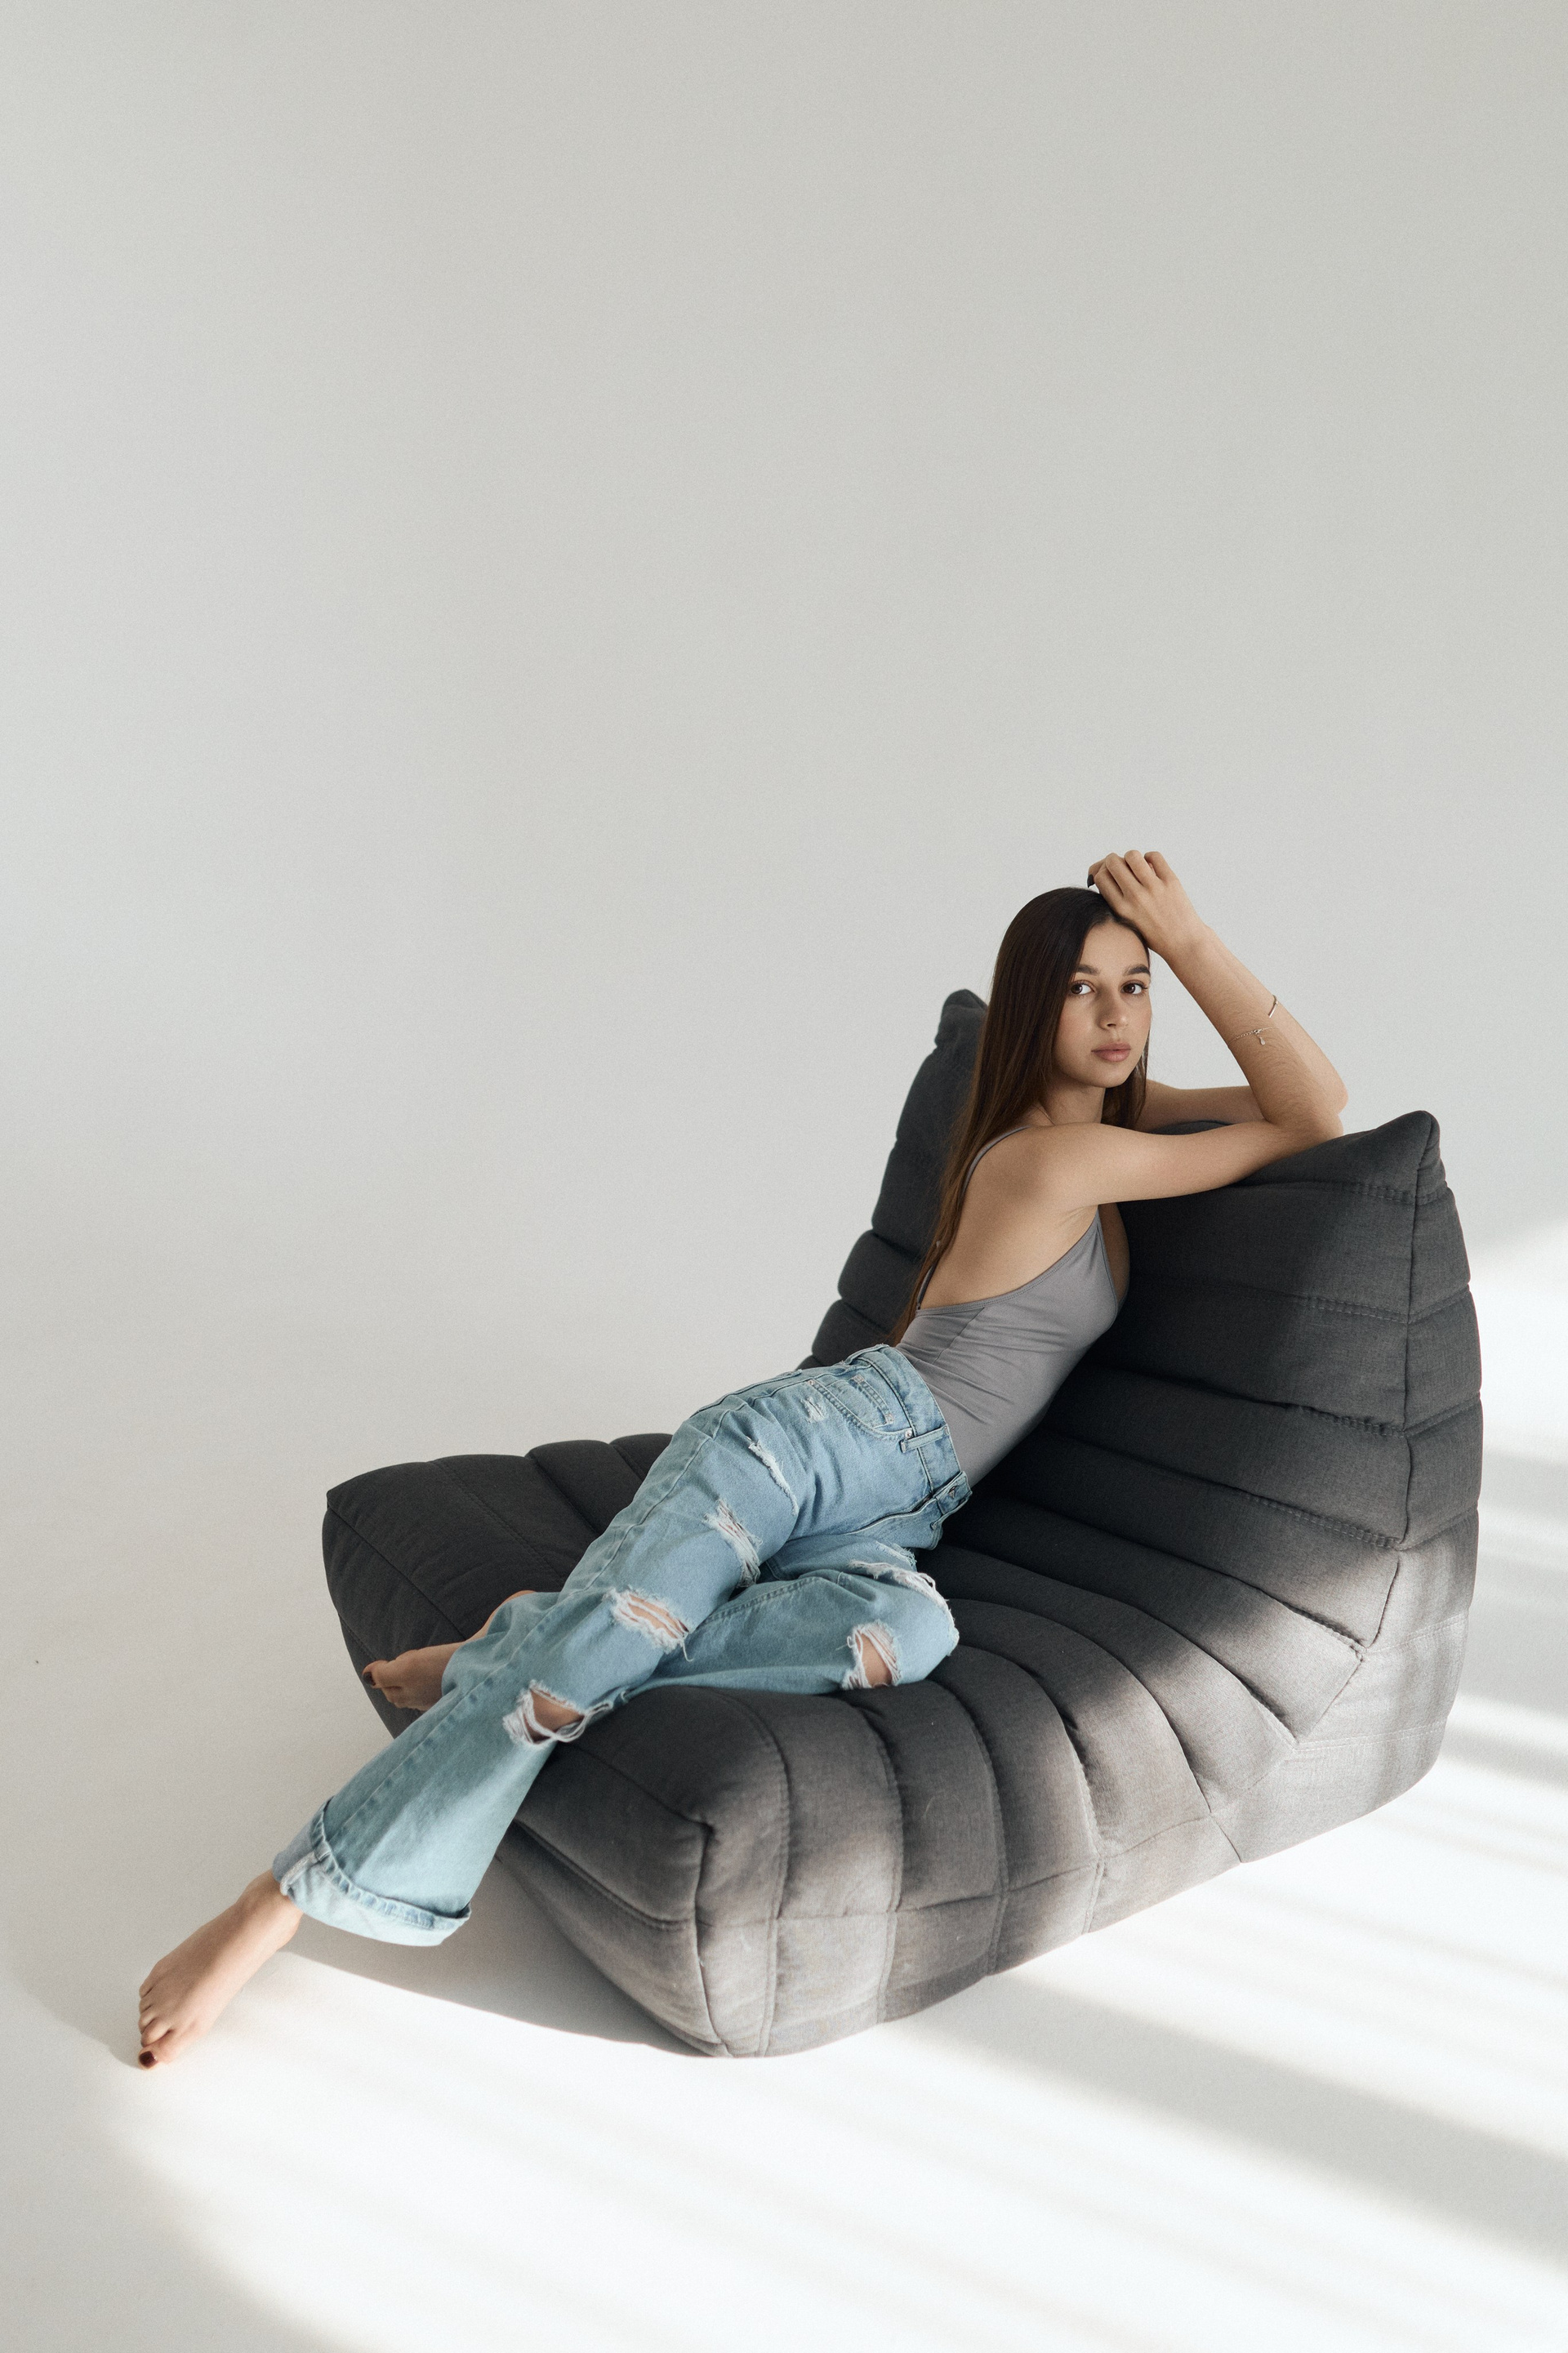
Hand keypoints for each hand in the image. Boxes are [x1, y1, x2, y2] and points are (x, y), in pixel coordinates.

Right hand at [1085, 850, 1205, 962]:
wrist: (1184, 943)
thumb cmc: (1154, 935)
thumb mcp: (1127, 923)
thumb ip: (1115, 902)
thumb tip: (1103, 873)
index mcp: (1121, 909)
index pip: (1101, 877)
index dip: (1102, 871)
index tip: (1109, 875)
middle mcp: (1135, 897)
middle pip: (1113, 862)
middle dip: (1113, 861)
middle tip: (1121, 867)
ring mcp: (1154, 888)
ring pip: (1132, 855)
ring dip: (1131, 857)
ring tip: (1136, 866)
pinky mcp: (1171, 881)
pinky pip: (1154, 856)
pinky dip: (1149, 857)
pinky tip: (1151, 866)